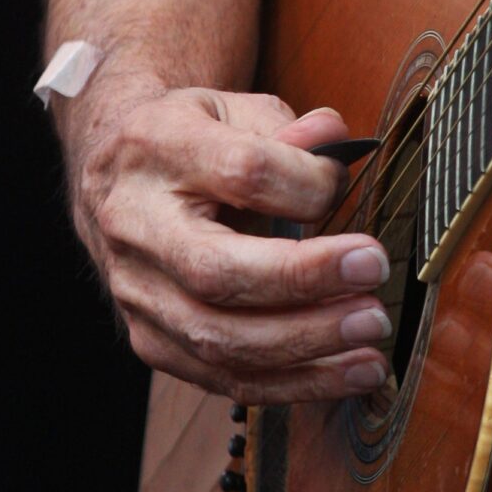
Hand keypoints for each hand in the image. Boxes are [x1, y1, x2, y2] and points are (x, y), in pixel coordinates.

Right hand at [64, 77, 393, 402]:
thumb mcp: (235, 108)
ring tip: (372, 333)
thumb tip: (336, 144)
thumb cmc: (194, 139)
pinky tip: (348, 372)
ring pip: (218, 338)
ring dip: (306, 344)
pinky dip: (293, 383)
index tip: (344, 188)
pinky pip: (222, 377)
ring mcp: (136, 292)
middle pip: (217, 271)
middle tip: (374, 271)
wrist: (117, 176)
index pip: (241, 171)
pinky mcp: (150, 340)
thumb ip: (290, 129)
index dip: (305, 187)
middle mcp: (136, 225)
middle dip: (305, 280)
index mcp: (158, 148)